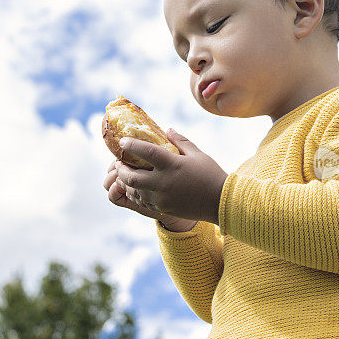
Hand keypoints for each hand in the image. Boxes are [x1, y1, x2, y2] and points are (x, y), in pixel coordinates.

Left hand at [109, 129, 227, 224]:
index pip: (146, 152)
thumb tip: (167, 130)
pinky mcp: (163, 208)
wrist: (220, 202)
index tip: (123, 141)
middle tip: (118, 162)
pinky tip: (137, 187)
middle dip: (121, 169)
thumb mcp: (197, 154)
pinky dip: (136, 193)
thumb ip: (180, 141)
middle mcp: (164, 183)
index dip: (132, 145)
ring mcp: (162, 198)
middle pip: (132, 177)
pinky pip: (142, 201)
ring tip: (125, 174)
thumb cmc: (211, 174)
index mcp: (172, 165)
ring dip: (127, 182)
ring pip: (134, 191)